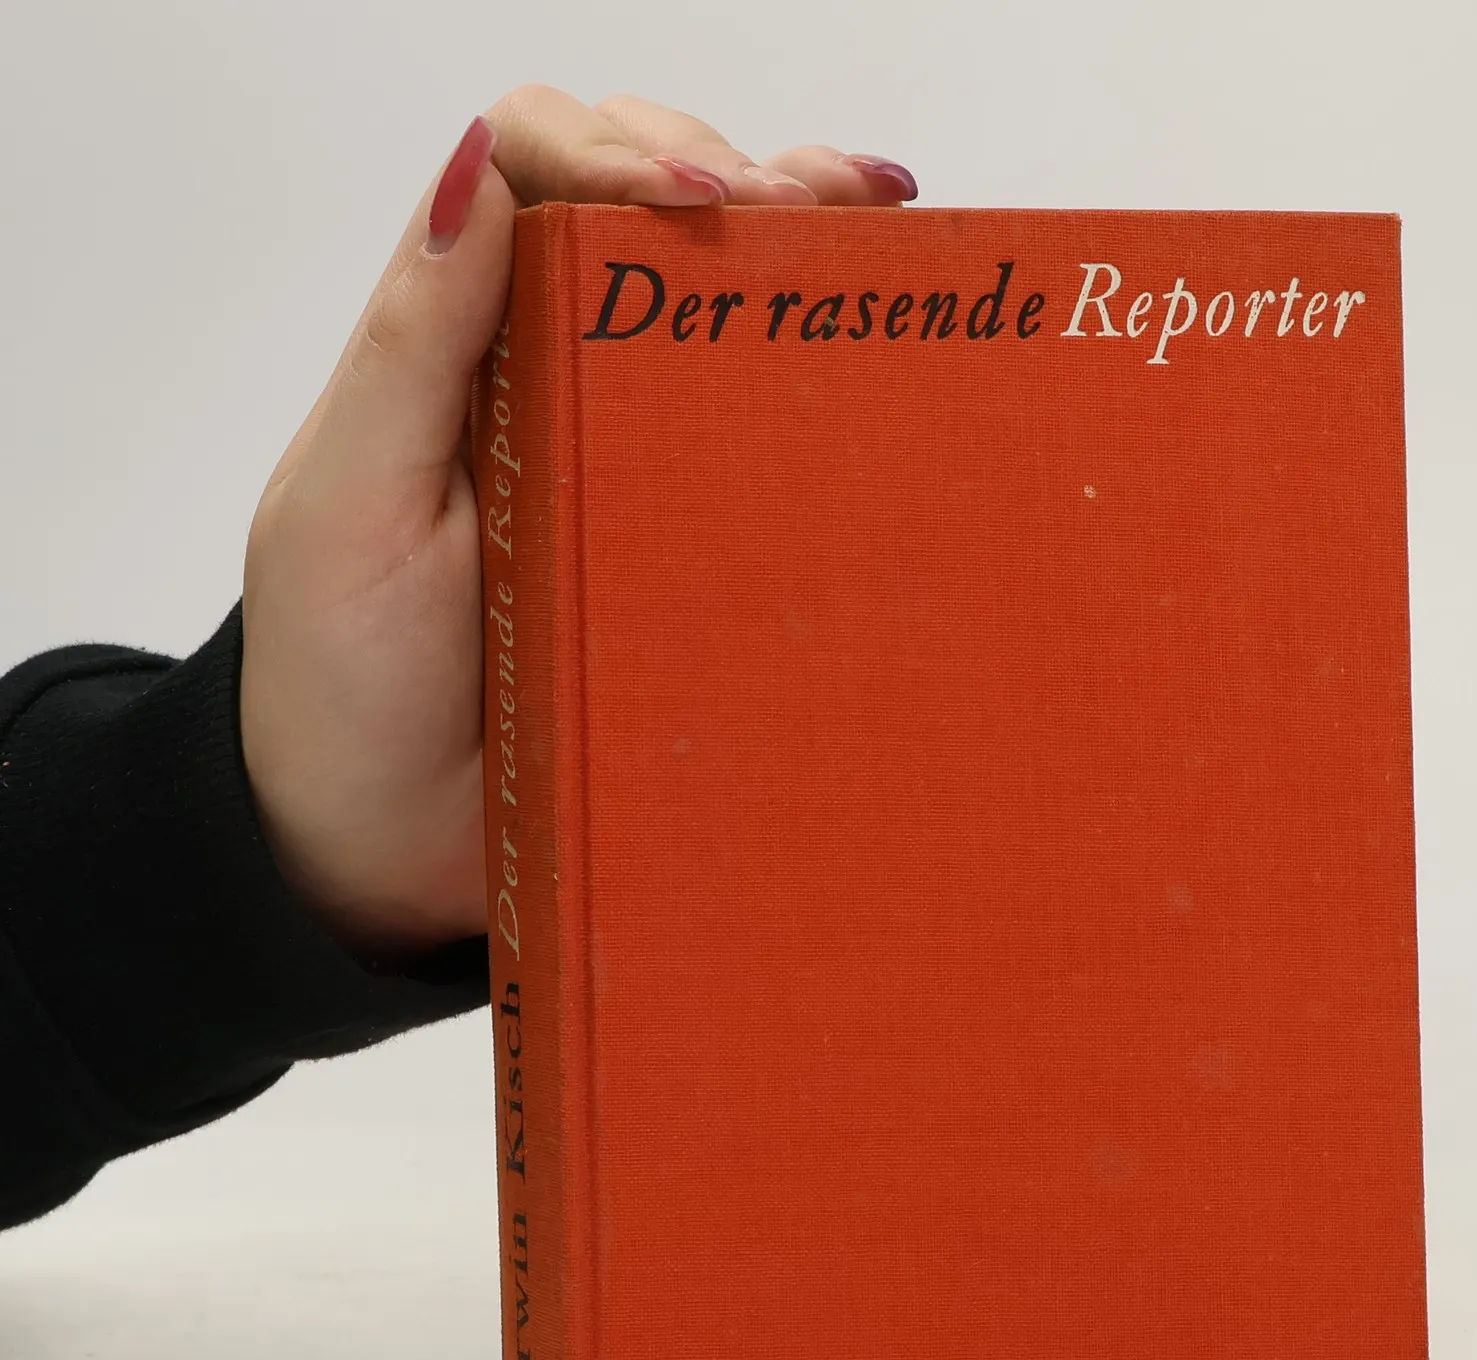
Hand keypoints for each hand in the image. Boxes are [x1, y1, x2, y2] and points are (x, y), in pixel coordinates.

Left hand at [239, 86, 916, 959]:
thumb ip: (414, 344)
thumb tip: (475, 168)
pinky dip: (832, 399)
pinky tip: (889, 362)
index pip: (539, 172)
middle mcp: (558, 386)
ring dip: (808, 259)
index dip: (620, 147)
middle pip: (657, 226)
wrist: (385, 852)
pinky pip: (767, 466)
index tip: (702, 195)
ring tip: (882, 241)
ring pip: (728, 326)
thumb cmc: (345, 684)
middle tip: (824, 213)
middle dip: (750, 183)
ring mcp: (638, 473)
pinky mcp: (697, 562)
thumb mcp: (352, 508)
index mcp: (464, 347)